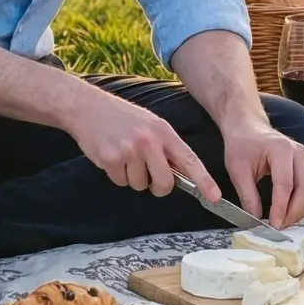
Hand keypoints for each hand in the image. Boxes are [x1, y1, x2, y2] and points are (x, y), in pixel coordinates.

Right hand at [65, 82, 219, 199]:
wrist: (89, 108)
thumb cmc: (122, 118)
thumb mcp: (150, 124)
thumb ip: (165, 147)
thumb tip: (181, 174)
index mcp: (163, 131)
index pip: (189, 159)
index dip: (204, 180)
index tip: (214, 197)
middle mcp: (149, 140)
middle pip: (164, 183)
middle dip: (158, 186)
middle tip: (149, 176)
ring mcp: (129, 150)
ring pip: (139, 185)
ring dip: (132, 177)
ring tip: (124, 155)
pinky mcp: (111, 159)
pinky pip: (120, 182)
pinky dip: (117, 174)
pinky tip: (112, 156)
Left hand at [221, 120, 303, 228]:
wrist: (249, 128)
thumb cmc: (242, 145)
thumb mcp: (237, 169)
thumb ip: (247, 194)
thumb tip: (255, 219)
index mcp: (281, 149)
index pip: (285, 184)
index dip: (281, 207)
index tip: (273, 225)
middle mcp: (299, 153)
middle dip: (294, 212)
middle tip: (279, 228)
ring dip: (302, 210)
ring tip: (285, 222)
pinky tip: (291, 212)